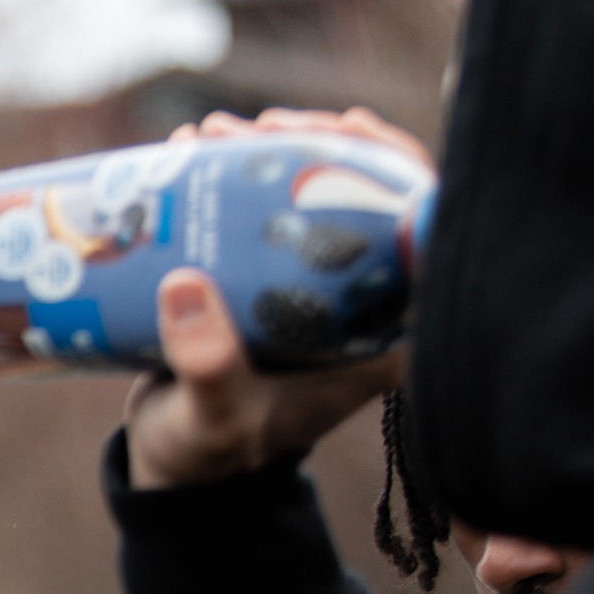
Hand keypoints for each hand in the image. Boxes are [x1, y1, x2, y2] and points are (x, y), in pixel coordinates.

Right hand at [122, 108, 425, 491]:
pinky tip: (199, 147)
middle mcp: (358, 303)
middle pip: (361, 196)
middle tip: (253, 130)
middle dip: (312, 146)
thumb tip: (185, 284)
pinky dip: (233, 173)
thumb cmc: (211, 452)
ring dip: (265, 152)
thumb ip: (210, 365)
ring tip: (209, 135)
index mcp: (383, 336)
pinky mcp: (269, 279)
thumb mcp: (214, 417)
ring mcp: (313, 288)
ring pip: (309, 194)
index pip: (417, 230)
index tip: (340, 128)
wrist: (176, 465)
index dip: (391, 166)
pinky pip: (264, 210)